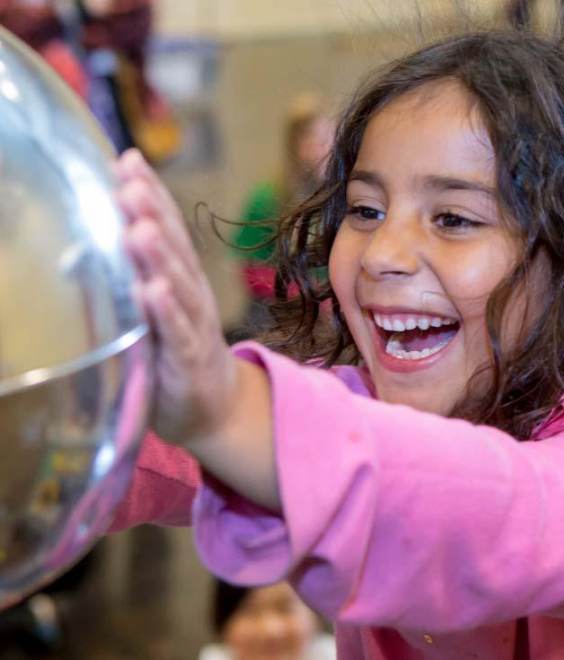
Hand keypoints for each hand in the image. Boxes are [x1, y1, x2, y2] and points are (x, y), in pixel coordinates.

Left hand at [117, 149, 238, 446]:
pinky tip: (152, 290)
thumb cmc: (173, 357)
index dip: (150, 194)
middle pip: (173, 249)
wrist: (215, 410)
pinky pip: (178, 333)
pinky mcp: (189, 361)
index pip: (166, 229)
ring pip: (177, 286)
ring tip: (140, 228)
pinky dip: (166, 311)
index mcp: (180, 279)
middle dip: (152, 214)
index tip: (128, 160)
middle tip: (131, 182)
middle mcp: (191, 295)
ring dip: (159, 256)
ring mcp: (193, 327)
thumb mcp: (148, 313)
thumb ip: (122, 280)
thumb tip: (75, 246)